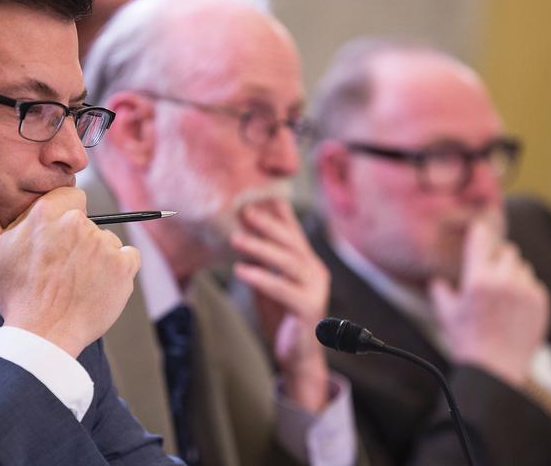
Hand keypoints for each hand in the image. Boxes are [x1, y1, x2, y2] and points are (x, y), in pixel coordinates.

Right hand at [0, 185, 140, 357]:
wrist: (44, 335)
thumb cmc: (17, 295)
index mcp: (49, 212)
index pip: (69, 196)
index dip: (61, 216)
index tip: (53, 237)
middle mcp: (79, 223)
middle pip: (86, 221)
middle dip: (76, 238)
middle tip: (60, 266)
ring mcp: (104, 244)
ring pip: (105, 241)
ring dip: (96, 256)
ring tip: (76, 281)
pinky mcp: (124, 266)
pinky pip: (128, 257)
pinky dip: (119, 269)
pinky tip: (99, 284)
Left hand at [231, 199, 331, 411]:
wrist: (296, 356)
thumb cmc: (282, 317)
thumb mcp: (270, 282)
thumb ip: (263, 260)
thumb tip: (242, 233)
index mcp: (307, 263)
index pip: (293, 231)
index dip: (278, 212)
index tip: (259, 194)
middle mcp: (315, 272)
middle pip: (291, 242)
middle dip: (268, 224)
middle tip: (245, 210)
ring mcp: (315, 290)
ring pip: (288, 262)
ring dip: (261, 248)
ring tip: (236, 238)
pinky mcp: (308, 309)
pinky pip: (283, 289)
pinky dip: (261, 278)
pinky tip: (241, 270)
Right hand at [429, 212, 549, 386]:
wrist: (495, 368)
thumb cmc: (467, 341)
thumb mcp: (445, 313)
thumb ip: (440, 291)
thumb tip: (438, 281)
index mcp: (478, 280)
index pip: (481, 239)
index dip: (481, 229)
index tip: (481, 224)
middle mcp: (504, 281)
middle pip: (508, 250)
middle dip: (498, 257)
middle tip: (490, 271)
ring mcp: (525, 292)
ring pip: (522, 267)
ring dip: (513, 273)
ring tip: (503, 291)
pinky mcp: (540, 303)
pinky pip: (535, 284)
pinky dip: (526, 289)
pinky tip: (514, 305)